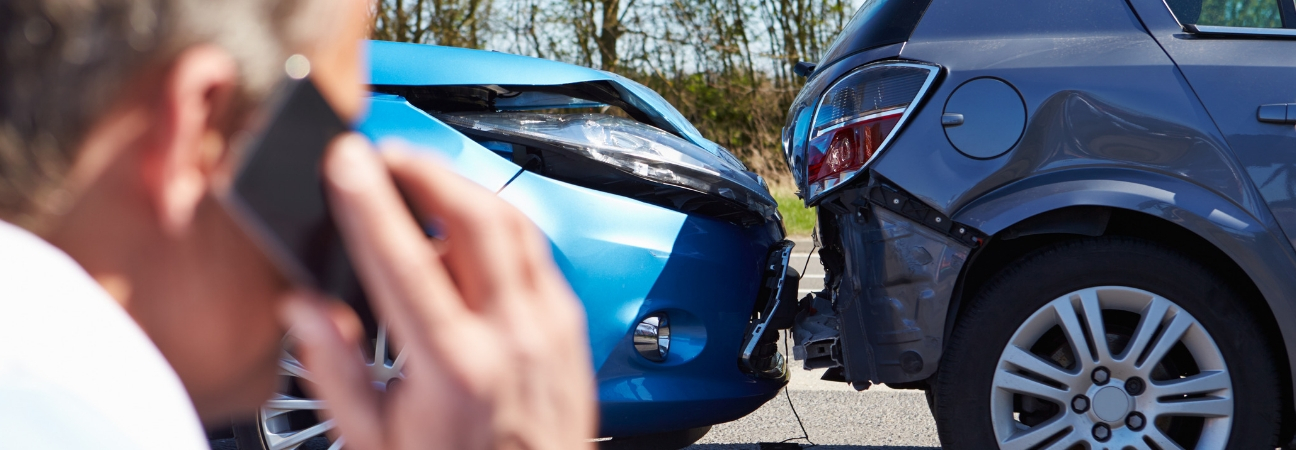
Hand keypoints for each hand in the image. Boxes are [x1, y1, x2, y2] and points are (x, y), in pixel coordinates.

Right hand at [280, 134, 596, 449]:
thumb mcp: (375, 442)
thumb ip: (335, 371)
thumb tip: (302, 308)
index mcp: (454, 368)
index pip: (406, 261)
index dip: (370, 202)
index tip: (345, 160)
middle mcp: (513, 338)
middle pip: (476, 217)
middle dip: (426, 170)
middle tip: (384, 154)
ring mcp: (551, 328)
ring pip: (515, 225)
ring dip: (464, 189)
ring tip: (419, 180)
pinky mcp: (572, 327)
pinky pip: (537, 253)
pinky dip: (499, 226)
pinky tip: (466, 232)